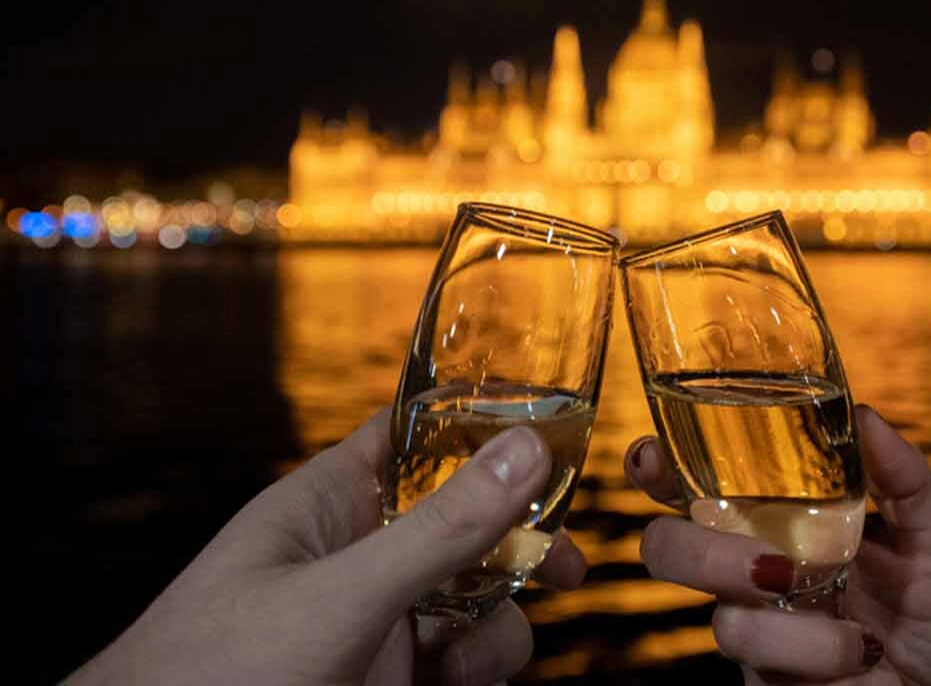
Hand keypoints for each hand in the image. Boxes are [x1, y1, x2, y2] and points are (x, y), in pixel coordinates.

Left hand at [69, 408, 586, 685]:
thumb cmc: (208, 672)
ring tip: (477, 655)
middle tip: (567, 559)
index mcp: (330, 501)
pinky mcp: (385, 675)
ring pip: (473, 592)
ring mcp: (373, 619)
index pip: (416, 432)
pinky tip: (464, 680)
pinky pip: (460, 651)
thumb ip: (438, 531)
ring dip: (501, 616)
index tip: (553, 433)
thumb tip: (526, 450)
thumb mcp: (339, 596)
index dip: (482, 424)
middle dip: (517, 537)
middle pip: (464, 518)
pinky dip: (481, 663)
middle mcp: (358, 552)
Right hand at [625, 404, 930, 684]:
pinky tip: (857, 646)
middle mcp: (750, 570)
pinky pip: (761, 657)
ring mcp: (754, 627)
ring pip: (717, 616)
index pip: (695, 486)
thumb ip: (903, 480)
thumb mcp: (930, 540)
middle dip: (694, 551)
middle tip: (761, 560)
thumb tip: (867, 418)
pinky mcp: (764, 678)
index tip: (654, 457)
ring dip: (779, 614)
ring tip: (831, 598)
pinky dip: (814, 645)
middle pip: (668, 549)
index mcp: (775, 521)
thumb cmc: (929, 618)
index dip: (658, 468)